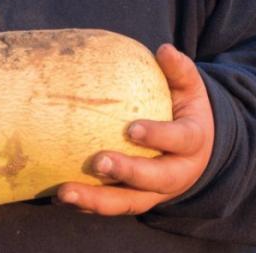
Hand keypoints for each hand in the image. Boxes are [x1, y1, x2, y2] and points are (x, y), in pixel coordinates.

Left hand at [56, 44, 214, 214]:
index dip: (158, 136)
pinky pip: (112, 205)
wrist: (195, 148)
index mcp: (193, 142)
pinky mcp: (136, 199)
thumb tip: (164, 49)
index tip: (132, 129)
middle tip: (97, 162)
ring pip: (129, 202)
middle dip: (127, 172)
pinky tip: (60, 198)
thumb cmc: (183, 110)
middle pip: (156, 179)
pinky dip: (87, 205)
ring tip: (65, 193)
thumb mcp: (190, 90)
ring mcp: (156, 191)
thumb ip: (179, 71)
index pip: (180, 140)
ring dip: (97, 200)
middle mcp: (177, 172)